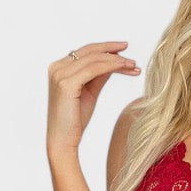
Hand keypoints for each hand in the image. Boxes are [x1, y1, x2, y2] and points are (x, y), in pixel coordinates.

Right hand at [46, 41, 140, 157]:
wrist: (63, 140)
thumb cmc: (75, 121)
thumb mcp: (89, 93)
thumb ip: (98, 76)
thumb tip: (112, 63)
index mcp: (60, 68)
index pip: (86, 52)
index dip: (106, 49)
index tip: (124, 50)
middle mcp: (57, 67)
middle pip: (90, 52)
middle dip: (113, 52)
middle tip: (132, 58)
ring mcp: (60, 74)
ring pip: (94, 59)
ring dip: (116, 60)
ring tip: (133, 65)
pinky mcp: (66, 83)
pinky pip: (93, 69)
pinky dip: (110, 66)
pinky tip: (124, 68)